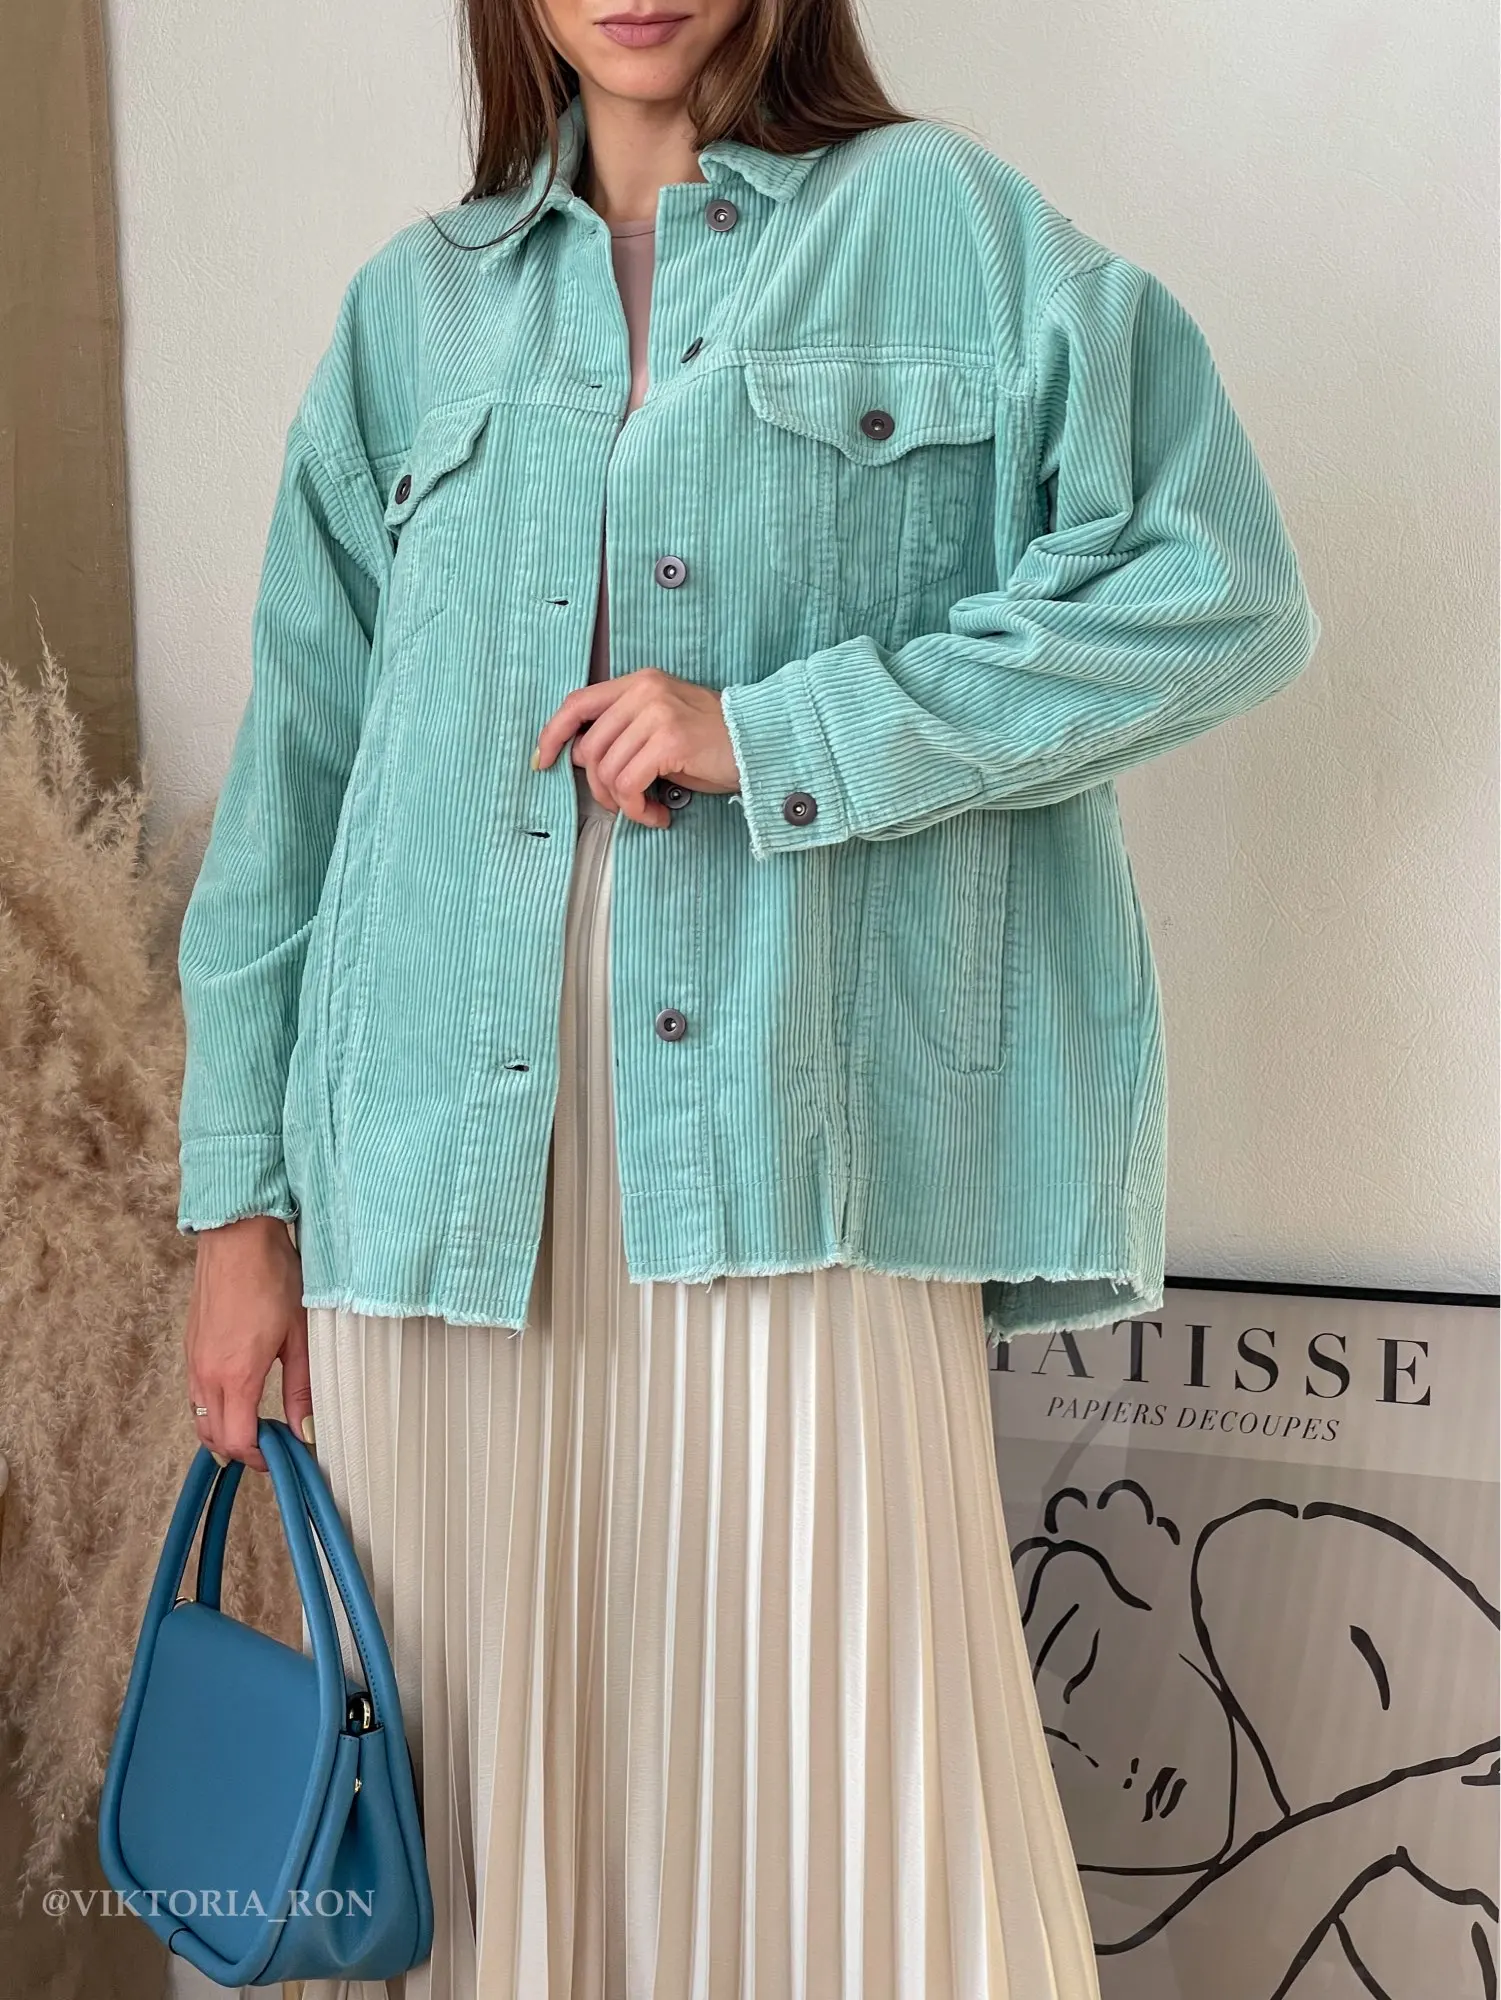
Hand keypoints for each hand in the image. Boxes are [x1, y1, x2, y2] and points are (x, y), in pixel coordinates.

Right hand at [183, 1215, 311, 1473]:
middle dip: (243, 1451)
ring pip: (200, 1418)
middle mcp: (206, 1374)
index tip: (284, 1455)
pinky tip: (241, 1395)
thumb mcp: (299, 1335)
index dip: (261, 1458)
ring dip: (225, 1431)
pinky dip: (214, 1408)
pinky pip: (195, 1395)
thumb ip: (301, 1388)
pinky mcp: (190, 1347)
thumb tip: (305, 1430)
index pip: (237, 1442)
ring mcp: (193, 1361)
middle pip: (213, 1438)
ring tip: (260, 1422)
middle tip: (275, 1445)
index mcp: (235, 1376)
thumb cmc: (272, 1277)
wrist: (237, 1236)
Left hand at [532, 667, 741, 828]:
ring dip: (622, 803)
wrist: (763, 743)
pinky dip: (636, 809)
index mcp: (639, 683)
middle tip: (624, 803)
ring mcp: (657, 714)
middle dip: (599, 787)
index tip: (543, 761)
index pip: (577, 703)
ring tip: (646, 810)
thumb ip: (625, 730)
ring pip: (606, 770)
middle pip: (590, 748)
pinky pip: (629, 785)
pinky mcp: (670, 741)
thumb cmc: (715, 743)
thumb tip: (585, 760)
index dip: (553, 734)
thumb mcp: (663, 725)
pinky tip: (657, 815)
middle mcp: (644, 692)